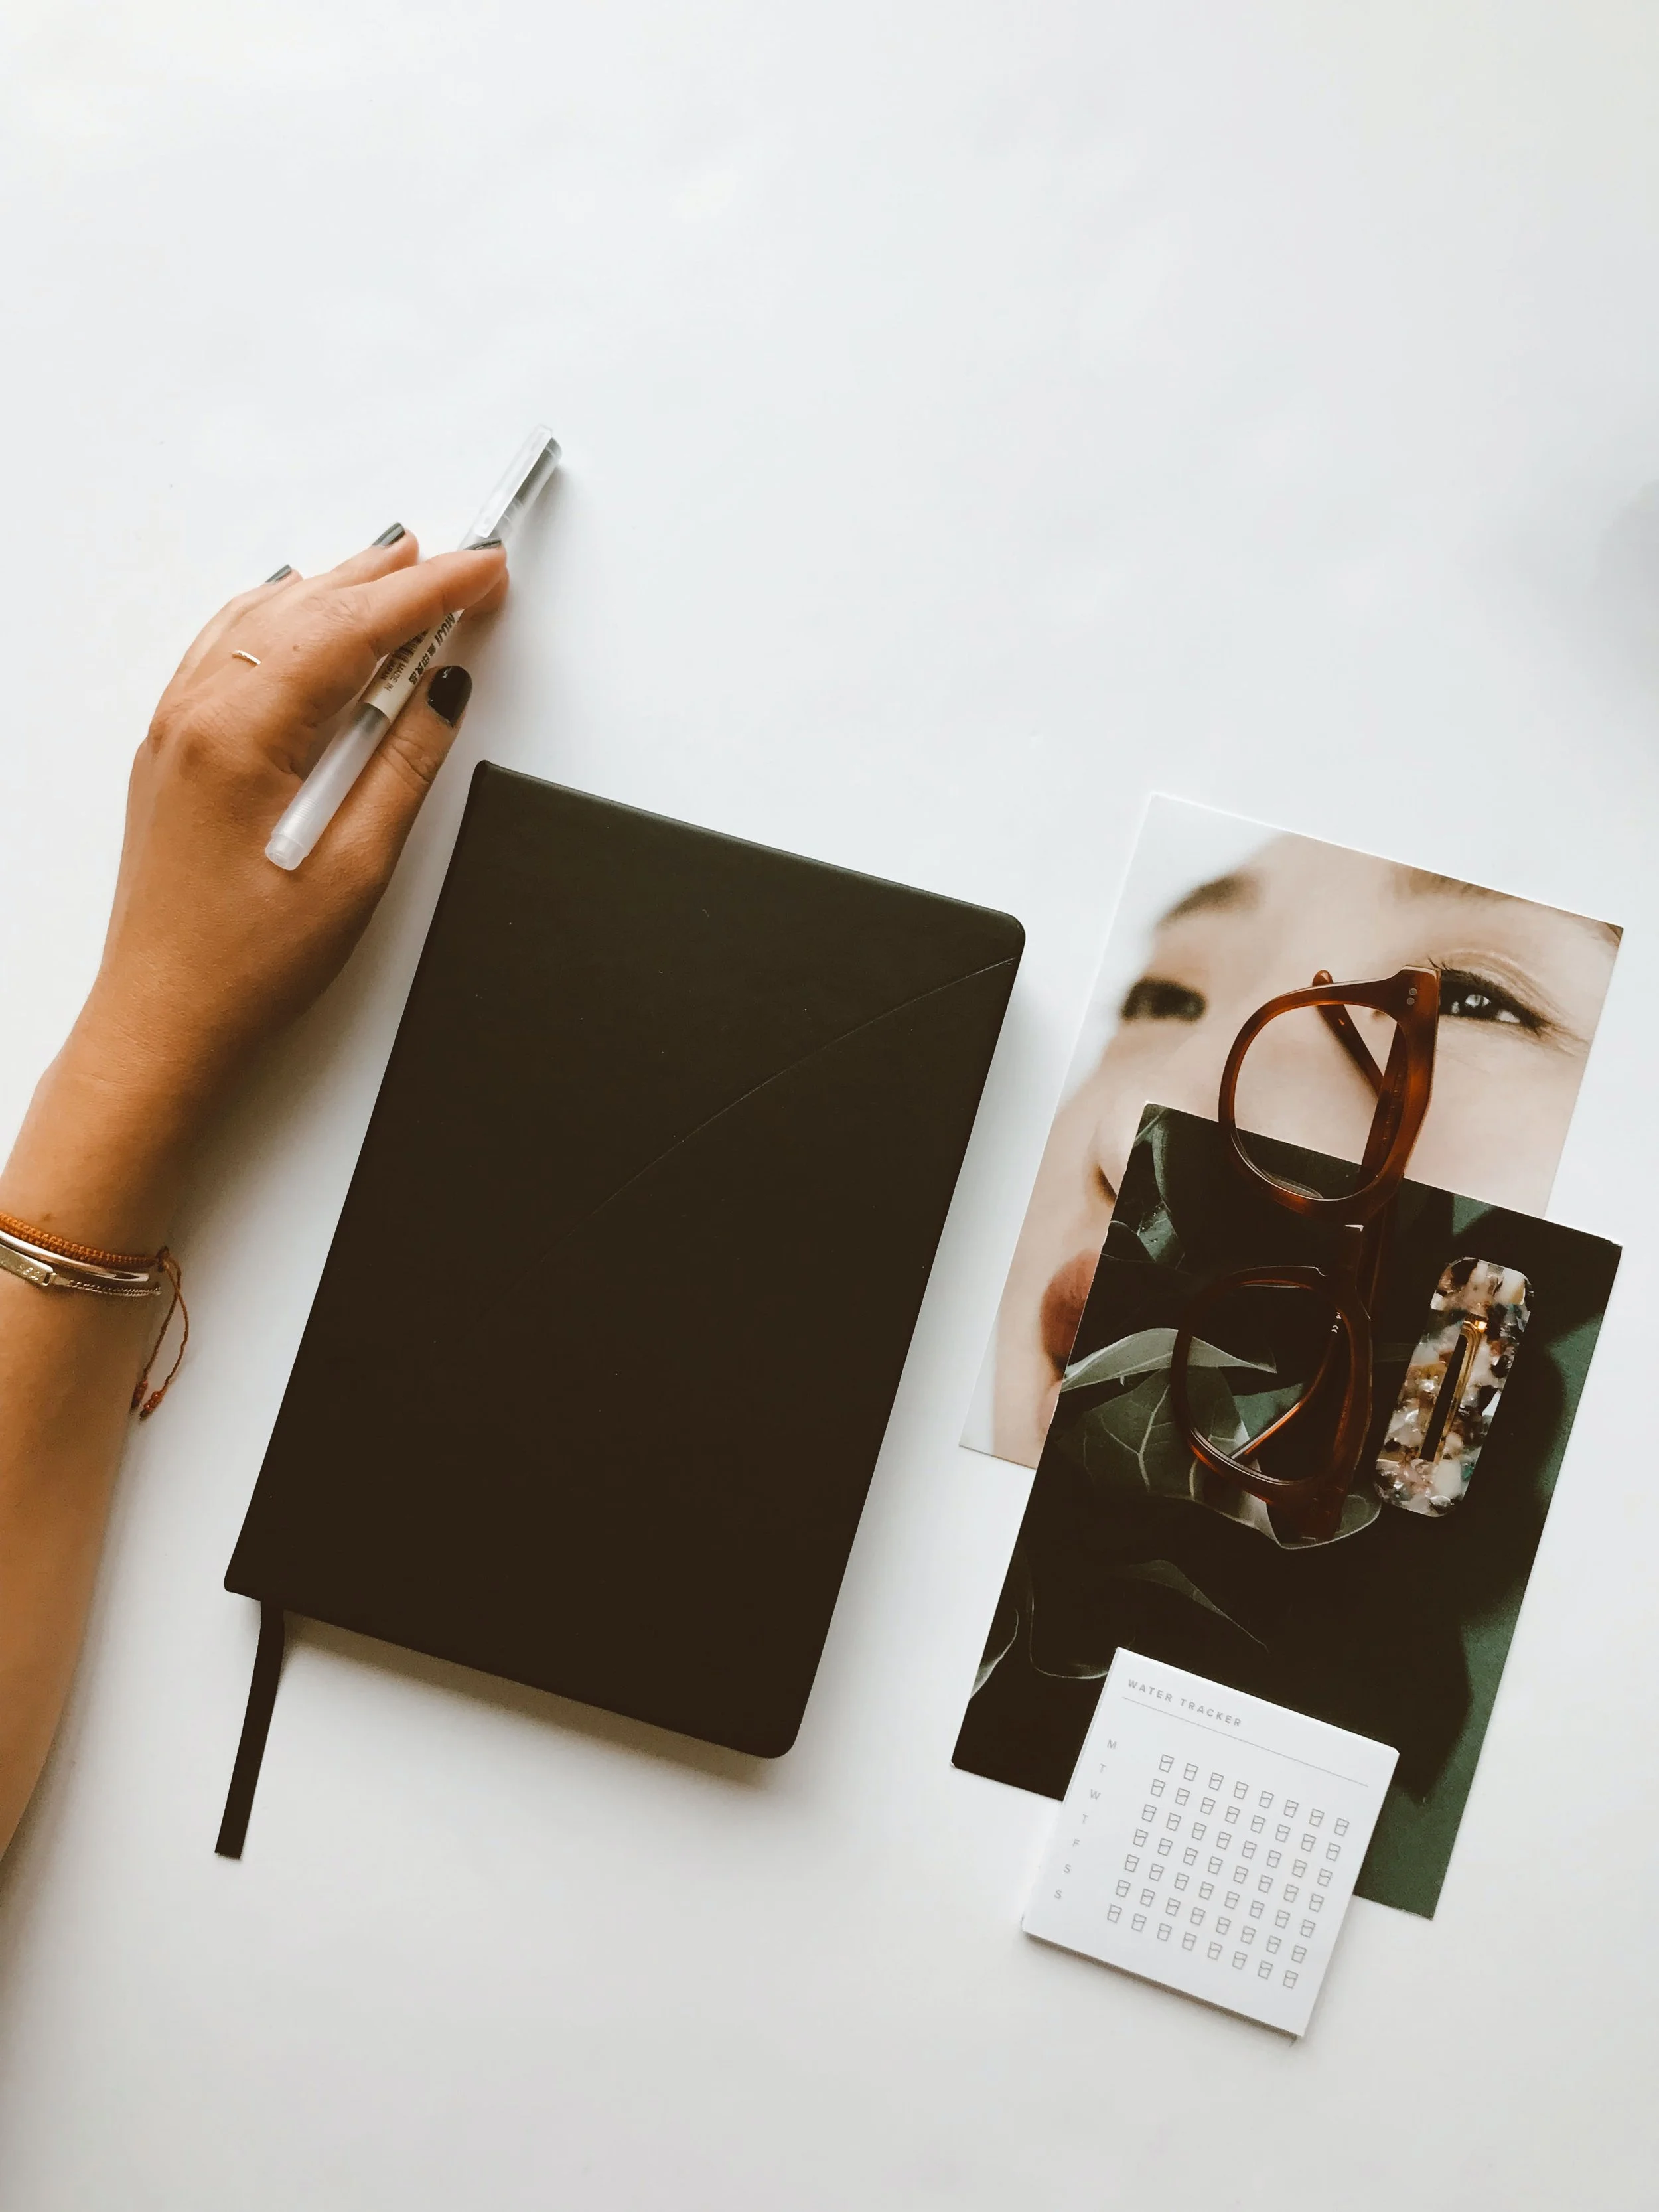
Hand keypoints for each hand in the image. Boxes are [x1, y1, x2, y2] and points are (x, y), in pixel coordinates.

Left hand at [3, 528, 507, 1249]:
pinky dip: (280, 616)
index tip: (484, 569)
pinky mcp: (174, 751)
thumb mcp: (356, 870)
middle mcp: (197, 715)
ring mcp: (176, 728)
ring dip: (337, 587)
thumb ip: (403, 768)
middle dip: (392, 578)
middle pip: (308, 609)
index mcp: (241, 735)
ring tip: (399, 565)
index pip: (352, 629)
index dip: (430, 592)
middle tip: (462, 560)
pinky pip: (227, 648)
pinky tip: (302, 609)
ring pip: (265, 620)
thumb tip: (440, 693)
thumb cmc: (244, 966)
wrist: (164, 1021)